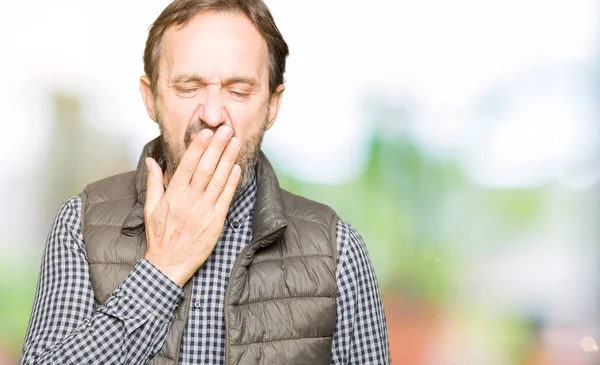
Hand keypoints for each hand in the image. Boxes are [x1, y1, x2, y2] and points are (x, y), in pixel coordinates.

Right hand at [143, 125, 241, 286]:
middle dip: (217, 147)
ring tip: (235, 142)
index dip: (199, 147)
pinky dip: (231, 182)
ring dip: (228, 159)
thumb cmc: (160, 236)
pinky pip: (225, 198)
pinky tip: (237, 168)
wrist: (169, 264)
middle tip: (227, 129)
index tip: (207, 132)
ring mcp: (204, 211)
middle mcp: (189, 201)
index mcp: (173, 195)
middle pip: (205, 168)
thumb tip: (152, 160)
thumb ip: (153, 182)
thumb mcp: (151, 208)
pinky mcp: (215, 222)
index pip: (188, 165)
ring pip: (218, 180)